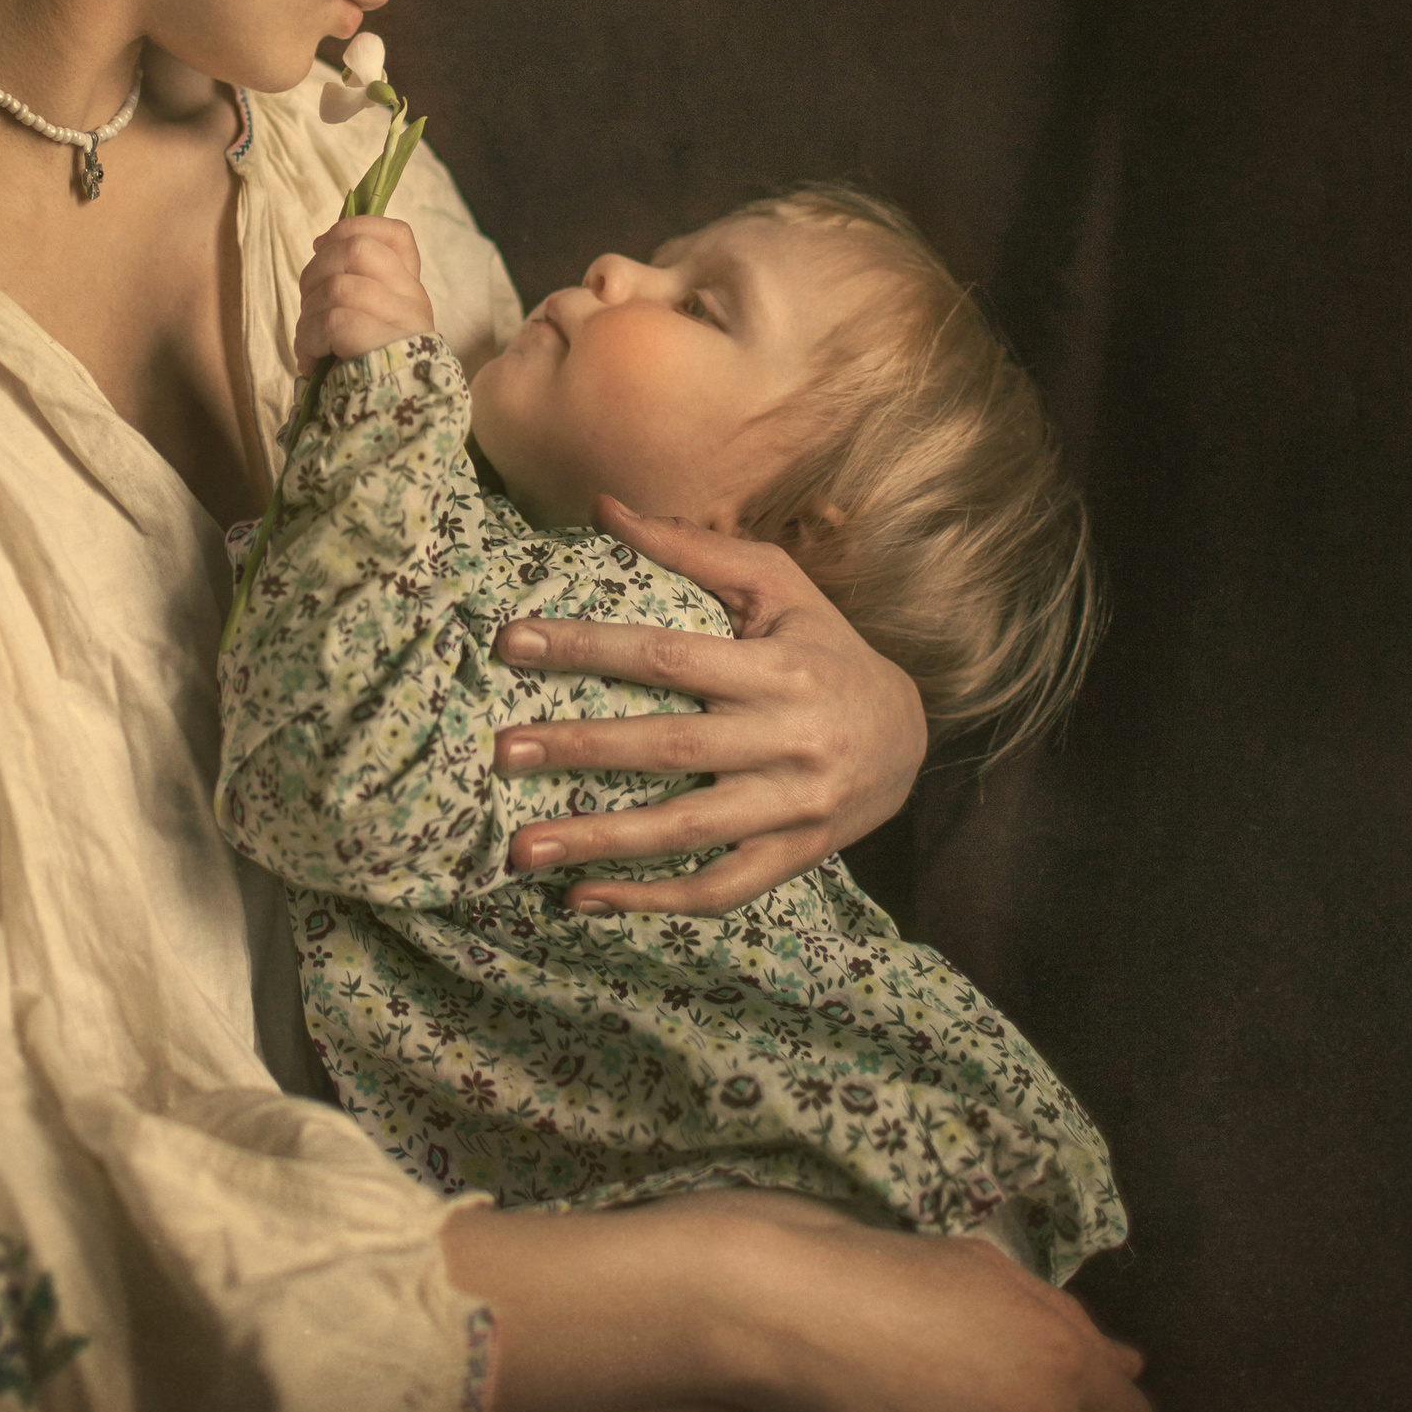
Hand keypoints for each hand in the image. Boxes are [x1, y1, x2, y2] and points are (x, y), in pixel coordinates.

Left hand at [293, 217, 435, 368]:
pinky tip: (313, 360)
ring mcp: (399, 320)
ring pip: (337, 287)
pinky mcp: (379, 342)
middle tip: (308, 302)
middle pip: (357, 249)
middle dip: (316, 269)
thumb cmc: (370, 368)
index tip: (322, 244)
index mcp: (409, 288)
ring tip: (310, 342)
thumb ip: (356, 283)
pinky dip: (309, 340)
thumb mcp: (370, 320)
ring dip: (309, 314)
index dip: (354, 227)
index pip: (397, 235)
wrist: (391, 420)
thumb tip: (322, 244)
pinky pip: (331, 321)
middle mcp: (411, 298)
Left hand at [493, 501, 926, 909]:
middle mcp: (787, 741)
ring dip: (599, 842)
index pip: (667, 656)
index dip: (588, 648)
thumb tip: (604, 510)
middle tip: (502, 752)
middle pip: (669, 748)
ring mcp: (792, 809)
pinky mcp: (791, 858)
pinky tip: (583, 898)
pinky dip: (650, 901)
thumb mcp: (777, 587)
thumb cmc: (824, 649)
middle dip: (580, 749)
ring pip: (686, 831)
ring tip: (520, 850)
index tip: (513, 643)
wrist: (909, 739)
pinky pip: (717, 889)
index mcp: (777, 669)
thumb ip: (693, 549)